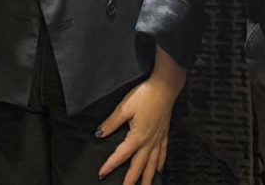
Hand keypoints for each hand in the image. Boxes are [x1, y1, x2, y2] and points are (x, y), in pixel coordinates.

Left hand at [96, 53, 184, 184]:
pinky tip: (158, 170)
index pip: (121, 155)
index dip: (110, 165)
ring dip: (148, 178)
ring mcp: (158, 140)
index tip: (102, 174)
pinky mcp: (164, 135)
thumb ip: (111, 122)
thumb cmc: (144, 95)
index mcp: (137, 137)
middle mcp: (149, 142)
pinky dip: (160, 165)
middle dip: (131, 180)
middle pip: (139, 166)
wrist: (165, 88)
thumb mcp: (124, 107)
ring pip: (153, 165)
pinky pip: (162, 155)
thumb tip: (99, 133)